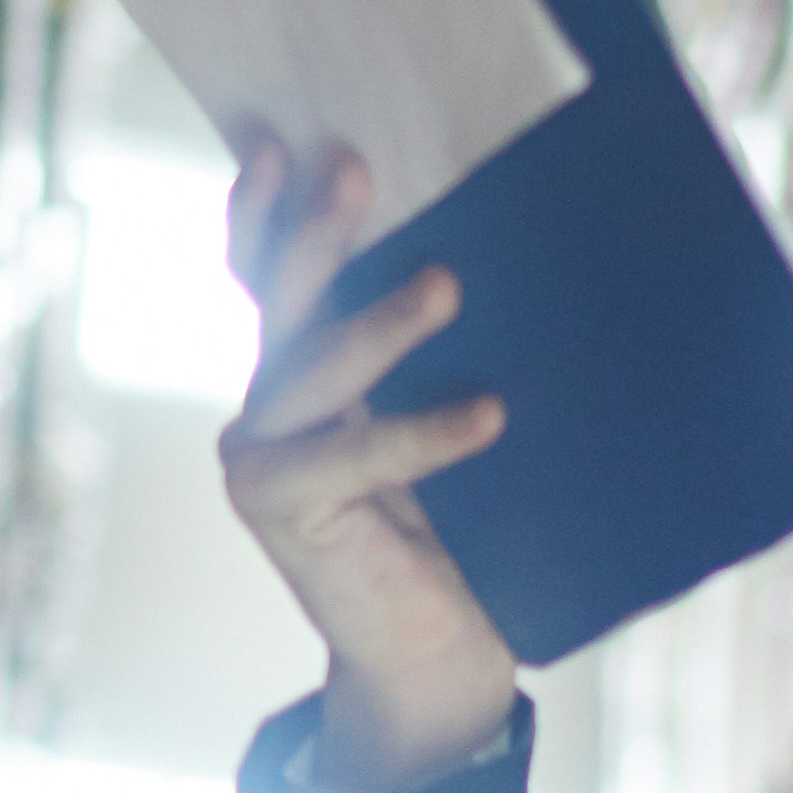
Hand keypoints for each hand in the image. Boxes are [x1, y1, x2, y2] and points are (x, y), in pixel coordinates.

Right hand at [220, 136, 514, 792]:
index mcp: (306, 376)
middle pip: (280, 298)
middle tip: (356, 167)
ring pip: (308, 366)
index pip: (270, 275)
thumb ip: (455, 357)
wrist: (440, 655)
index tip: (283, 138)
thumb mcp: (456, 423)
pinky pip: (353, 455)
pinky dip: (419, 433)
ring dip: (375, 323)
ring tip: (444, 283)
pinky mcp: (283, 511)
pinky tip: (487, 415)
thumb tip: (530, 257)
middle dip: (314, 230)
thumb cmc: (464, 531)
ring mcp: (262, 458)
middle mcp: (270, 407)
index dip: (267, 210)